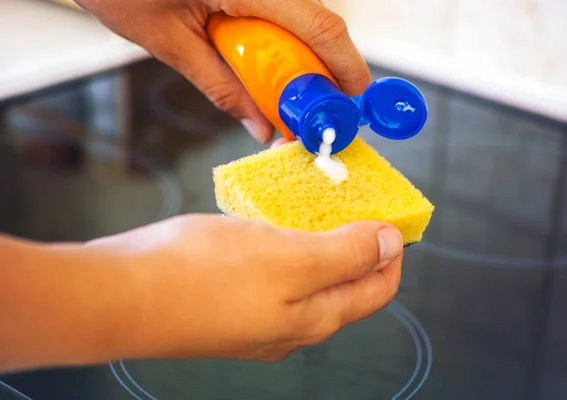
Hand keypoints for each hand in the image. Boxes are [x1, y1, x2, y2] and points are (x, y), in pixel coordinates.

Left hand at [75, 0, 370, 143]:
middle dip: (321, 71)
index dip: (346, 64)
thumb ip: (222, 87)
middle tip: (310, 111)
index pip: (319, 24)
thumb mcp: (170, 43)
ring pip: (298, 17)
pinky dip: (277, 42)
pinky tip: (261, 64)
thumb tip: (260, 126)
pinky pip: (277, 10)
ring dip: (298, 59)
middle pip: (315, 22)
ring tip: (283, 94)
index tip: (355, 98)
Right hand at [86, 214, 402, 361]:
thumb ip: (346, 254)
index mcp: (315, 319)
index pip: (376, 289)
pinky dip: (280, 236)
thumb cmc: (205, 277)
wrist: (125, 294)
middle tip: (349, 199)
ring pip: (305, 271)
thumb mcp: (291, 260)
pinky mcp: (230, 295)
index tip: (391, 216)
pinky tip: (268, 214)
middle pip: (342, 280)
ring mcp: (259, 311)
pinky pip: (271, 264)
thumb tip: (389, 244)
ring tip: (311, 197)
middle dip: (353, 238)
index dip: (392, 252)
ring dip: (314, 233)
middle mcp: (291, 322)